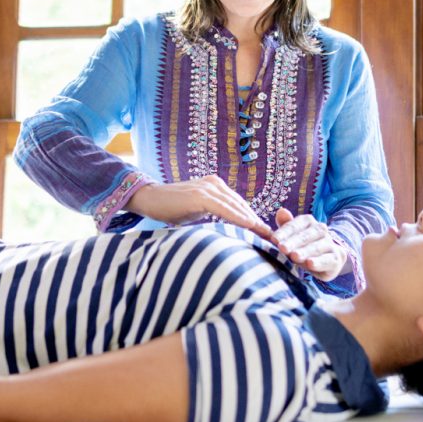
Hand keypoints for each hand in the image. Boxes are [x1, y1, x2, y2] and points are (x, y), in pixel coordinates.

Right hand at [126, 175, 271, 238]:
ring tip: (266, 235)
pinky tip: (248, 226)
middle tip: (273, 238)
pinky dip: (237, 217)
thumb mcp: (198, 213)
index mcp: (216, 187)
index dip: (254, 220)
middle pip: (242, 205)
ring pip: (235, 206)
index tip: (267, 235)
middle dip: (257, 222)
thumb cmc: (172, 209)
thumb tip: (230, 234)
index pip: (240, 205)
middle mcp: (215, 184)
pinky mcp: (200, 195)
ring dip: (252, 221)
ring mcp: (207, 187)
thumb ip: (214, 217)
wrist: (149, 199)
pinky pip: (223, 207)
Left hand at [271, 209, 347, 281]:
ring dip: (305, 251)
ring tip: (294, 256)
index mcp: (307, 221)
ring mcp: (330, 243)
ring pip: (317, 246)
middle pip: (306, 235)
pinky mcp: (336, 258)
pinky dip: (319, 262)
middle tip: (282, 248)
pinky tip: (310, 264)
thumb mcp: (290, 238)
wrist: (326, 259)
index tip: (273, 240)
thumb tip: (281, 211)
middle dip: (293, 242)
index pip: (295, 225)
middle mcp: (320, 229)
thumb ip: (283, 226)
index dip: (284, 232)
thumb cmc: (301, 247)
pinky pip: (328, 259)